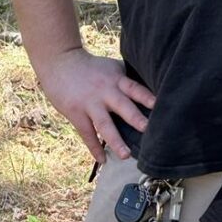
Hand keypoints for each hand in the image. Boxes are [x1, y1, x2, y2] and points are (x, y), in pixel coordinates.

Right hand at [37, 47, 155, 162]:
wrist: (61, 62)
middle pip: (123, 106)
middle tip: (148, 130)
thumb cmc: (90, 67)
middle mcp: (106, 91)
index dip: (147, 97)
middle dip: (136, 119)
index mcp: (117, 78)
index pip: (135, 88)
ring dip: (116, 141)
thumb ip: (125, 79)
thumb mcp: (111, 68)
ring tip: (126, 155)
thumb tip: (147, 90)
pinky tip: (103, 160)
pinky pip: (87, 134)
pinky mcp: (76, 113)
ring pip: (105, 124)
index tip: (160, 107)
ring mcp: (90, 103)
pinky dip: (95, 148)